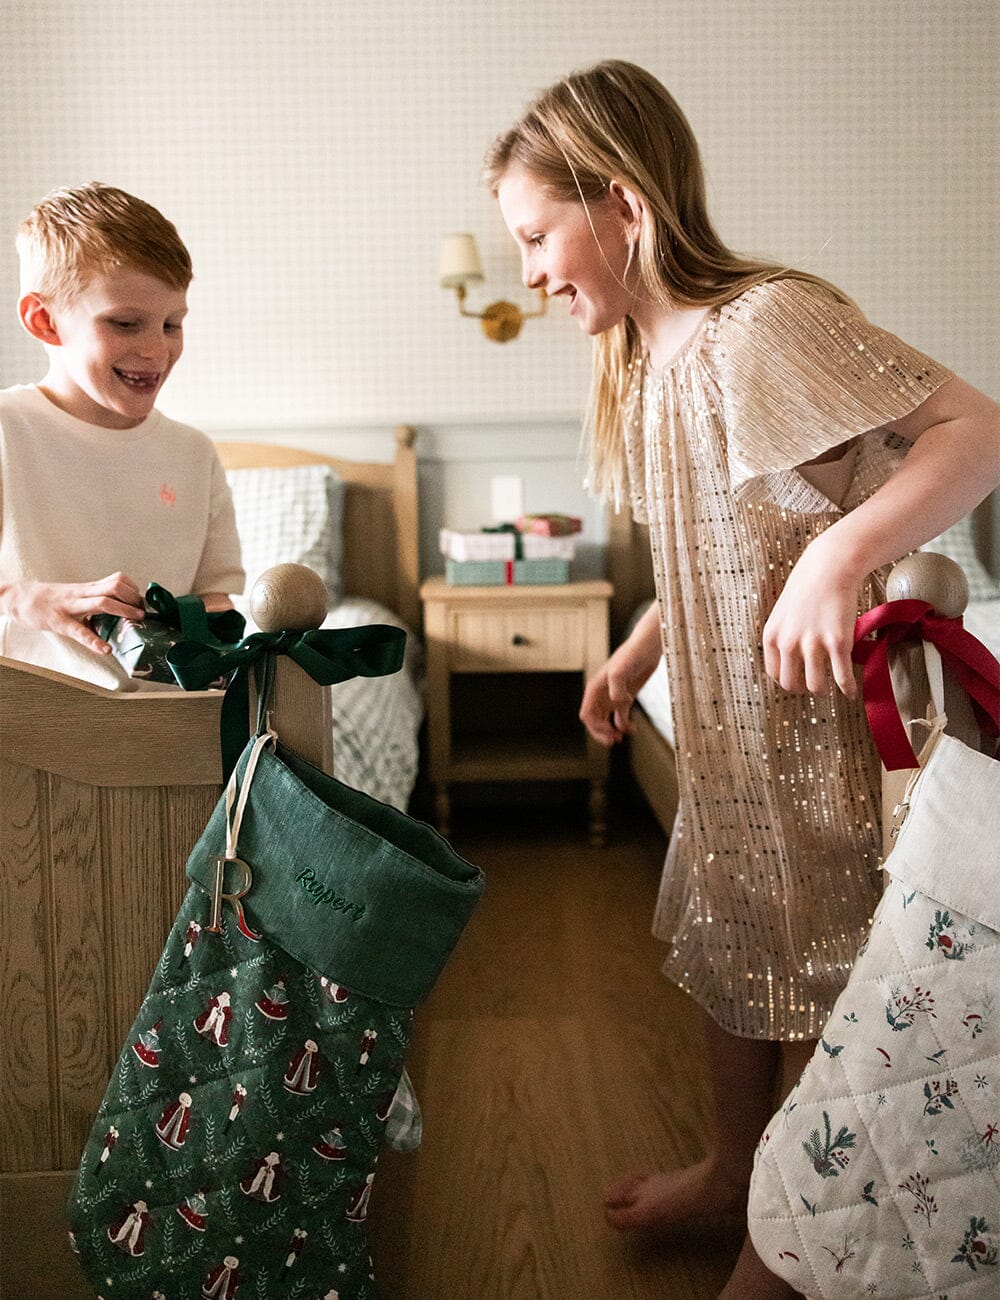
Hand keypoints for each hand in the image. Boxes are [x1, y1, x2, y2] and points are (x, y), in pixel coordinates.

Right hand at [0, 572, 145, 655]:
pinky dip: (94, 641)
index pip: (117, 580)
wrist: (20, 598)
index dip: (134, 589)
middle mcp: (82, 594)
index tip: (143, 602)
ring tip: (136, 621)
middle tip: (142, 612)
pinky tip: (105, 649)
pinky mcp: (60, 622)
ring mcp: (71, 606)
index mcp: (88, 588)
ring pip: (102, 602)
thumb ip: (97, 601)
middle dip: (134, 598)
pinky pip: (79, 631)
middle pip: (114, 586)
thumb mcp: (77, 596)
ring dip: (124, 611)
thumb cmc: (52, 600)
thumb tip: (121, 615)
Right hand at [580, 602, 662, 744]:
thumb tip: (618, 701)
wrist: (648, 647)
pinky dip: (625, 727)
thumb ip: (616, 686)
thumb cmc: (632, 654)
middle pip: (594, 721)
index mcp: (595, 689)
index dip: (595, 727)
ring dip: (611, 732)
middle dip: (601, 733)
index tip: (609, 731)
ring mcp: (613, 697)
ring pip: (606, 721)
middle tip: (614, 740)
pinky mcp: (626, 698)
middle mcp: (601, 694)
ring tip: (621, 738)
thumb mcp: (621, 669)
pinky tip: (634, 730)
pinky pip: (621, 718)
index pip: (587, 714)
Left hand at [762, 540, 860, 697]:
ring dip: (824, 691)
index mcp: (772, 636)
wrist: (829, 566)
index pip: (774, 673)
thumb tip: (790, 657)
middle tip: (815, 686)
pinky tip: (851, 691)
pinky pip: (842, 677)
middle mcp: (788, 643)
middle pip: (791, 684)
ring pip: (816, 686)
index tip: (798, 680)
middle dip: (804, 689)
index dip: (788, 680)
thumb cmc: (808, 586)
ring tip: (832, 689)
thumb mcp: (783, 612)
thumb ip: (783, 635)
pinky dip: (847, 689)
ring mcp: (813, 644)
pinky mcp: (838, 642)